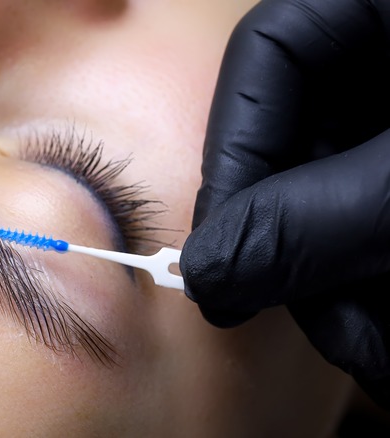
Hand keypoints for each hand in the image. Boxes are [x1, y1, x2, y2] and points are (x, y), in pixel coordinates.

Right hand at [180, 0, 389, 406]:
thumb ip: (317, 217)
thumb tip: (210, 274)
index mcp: (374, 6)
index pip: (268, 61)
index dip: (235, 161)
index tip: (228, 257)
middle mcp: (389, 53)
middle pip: (304, 144)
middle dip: (304, 247)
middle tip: (326, 324)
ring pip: (343, 196)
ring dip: (351, 285)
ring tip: (382, 350)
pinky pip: (380, 220)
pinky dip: (381, 282)